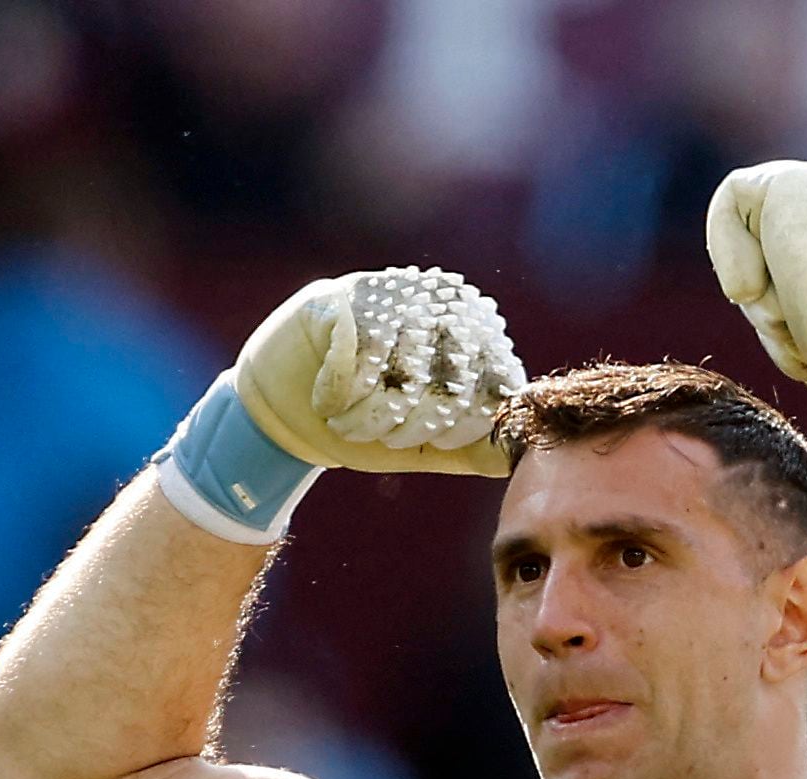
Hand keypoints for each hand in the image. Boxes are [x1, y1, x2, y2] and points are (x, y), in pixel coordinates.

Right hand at [159, 267, 523, 542]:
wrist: (289, 416)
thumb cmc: (365, 426)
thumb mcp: (426, 446)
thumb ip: (475, 449)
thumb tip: (517, 453)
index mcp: (470, 334)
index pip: (491, 383)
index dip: (461, 424)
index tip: (435, 439)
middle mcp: (435, 306)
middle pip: (449, 381)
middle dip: (412, 426)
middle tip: (384, 434)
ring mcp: (387, 296)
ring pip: (404, 368)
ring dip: (371, 415)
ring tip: (349, 421)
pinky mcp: (339, 298)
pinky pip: (358, 349)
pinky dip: (340, 393)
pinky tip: (327, 401)